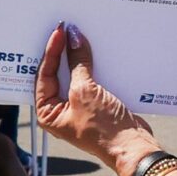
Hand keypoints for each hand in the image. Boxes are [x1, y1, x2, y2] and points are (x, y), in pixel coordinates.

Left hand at [35, 22, 158, 175]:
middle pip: (56, 74)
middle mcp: (59, 110)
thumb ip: (78, 63)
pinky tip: (95, 52)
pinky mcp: (95, 104)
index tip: (60, 32)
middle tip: (66, 30)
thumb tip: (73, 38)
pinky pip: (90, 79)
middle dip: (61, 52)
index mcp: (47, 112)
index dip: (52, 51)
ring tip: (79, 37)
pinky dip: (93, 65)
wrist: (132, 145)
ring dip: (78, 57)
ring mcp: (78, 107)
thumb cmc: (104, 129)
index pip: (44, 74)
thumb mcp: (86, 92)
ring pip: (74, 75)